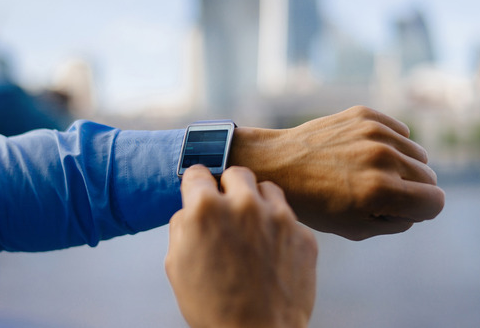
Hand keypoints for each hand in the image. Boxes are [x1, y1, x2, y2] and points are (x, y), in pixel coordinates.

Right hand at [165, 166, 317, 327]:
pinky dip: (279, 227)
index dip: (196, 185)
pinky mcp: (302, 233)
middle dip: (229, 188)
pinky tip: (271, 250)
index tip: (200, 189)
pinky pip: (289, 216)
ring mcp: (278, 217)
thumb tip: (190, 212)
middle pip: (236, 173)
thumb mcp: (177, 265)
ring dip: (257, 201)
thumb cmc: (215, 307)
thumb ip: (183, 227)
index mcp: (206, 209)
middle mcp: (243, 204)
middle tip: (227, 210)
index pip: (197, 173)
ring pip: (267, 188)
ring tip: (252, 227)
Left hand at [229, 106, 445, 239]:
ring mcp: (374, 132)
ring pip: (417, 153)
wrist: (277, 164)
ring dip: (402, 165)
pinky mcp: (365, 114)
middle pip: (429, 177)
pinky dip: (390, 143)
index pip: (436, 202)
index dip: (422, 211)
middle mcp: (382, 158)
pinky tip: (363, 153)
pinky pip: (401, 132)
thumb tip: (422, 204)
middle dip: (411, 188)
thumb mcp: (356, 228)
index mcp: (381, 192)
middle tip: (377, 193)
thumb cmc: (314, 204)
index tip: (401, 210)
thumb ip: (398, 221)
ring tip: (369, 173)